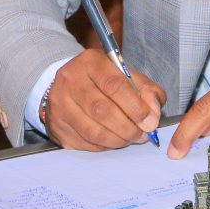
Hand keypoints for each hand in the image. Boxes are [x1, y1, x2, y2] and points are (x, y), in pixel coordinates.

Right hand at [44, 49, 165, 150]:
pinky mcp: (57, 126)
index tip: (150, 122)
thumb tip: (153, 114)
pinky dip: (104, 146)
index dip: (135, 107)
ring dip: (117, 140)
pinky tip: (114, 141)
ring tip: (131, 139)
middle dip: (128, 127)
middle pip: (102, 110)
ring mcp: (59, 104)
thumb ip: (146, 91)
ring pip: (92, 131)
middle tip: (143, 135)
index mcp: (91, 62)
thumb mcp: (128, 76)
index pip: (115, 86)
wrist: (71, 85)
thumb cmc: (105, 80)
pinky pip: (84, 143)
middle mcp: (70, 81)